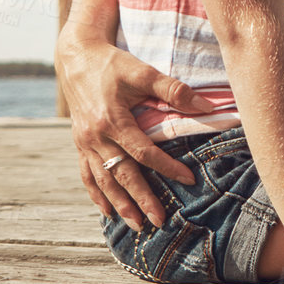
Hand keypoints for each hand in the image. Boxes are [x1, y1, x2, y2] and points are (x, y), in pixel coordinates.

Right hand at [58, 35, 211, 228]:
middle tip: (159, 220)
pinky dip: (96, 194)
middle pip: (121, 174)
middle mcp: (95, 136)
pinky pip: (86, 174)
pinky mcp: (79, 143)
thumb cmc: (114, 64)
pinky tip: (107, 211)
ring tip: (136, 225)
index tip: (189, 180)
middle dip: (140, 199)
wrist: (76, 57)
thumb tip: (206, 107)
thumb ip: (174, 90)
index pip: (143, 152)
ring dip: (119, 204)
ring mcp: (84, 142)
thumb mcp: (144, 72)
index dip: (166, 167)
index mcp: (112, 120)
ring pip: (102, 180)